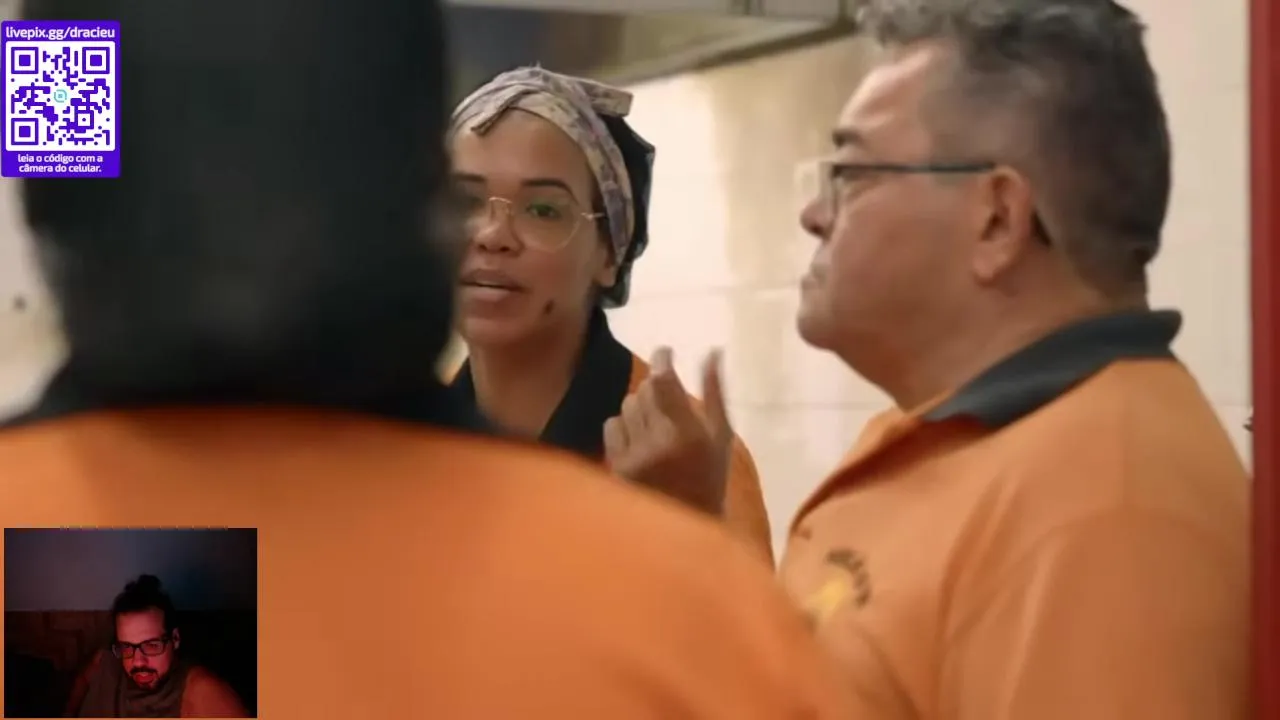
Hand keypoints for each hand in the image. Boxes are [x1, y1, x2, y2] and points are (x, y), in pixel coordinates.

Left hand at [603, 346, 733, 515]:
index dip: (662, 359)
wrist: (683, 531)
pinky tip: (638, 443)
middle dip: (655, 390)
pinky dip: (623, 428)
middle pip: (643, 390)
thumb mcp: (721, 437)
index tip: (666, 352)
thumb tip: (713, 351)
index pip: (664, 381)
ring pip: (626, 406)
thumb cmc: (709, 480)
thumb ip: (715, 393)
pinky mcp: (615, 468)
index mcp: (689, 434)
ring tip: (655, 427)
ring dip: (640, 408)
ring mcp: (633, 456)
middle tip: (667, 404)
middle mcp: (658, 442)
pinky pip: (611, 426)